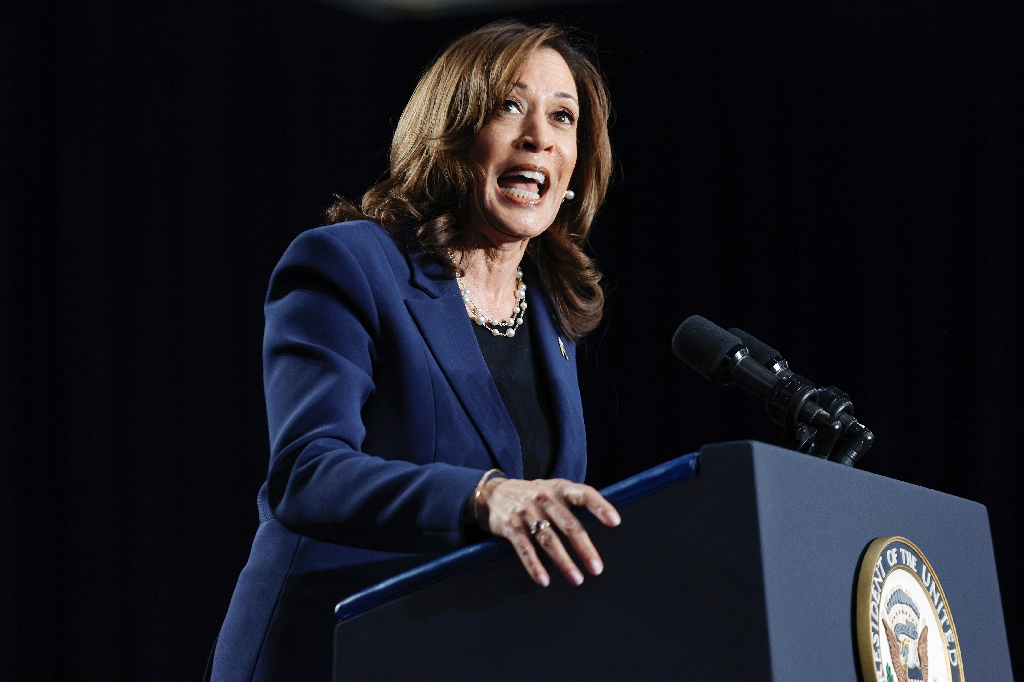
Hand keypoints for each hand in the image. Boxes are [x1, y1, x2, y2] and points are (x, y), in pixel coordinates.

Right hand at [473, 477, 620, 586]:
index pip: (584, 494)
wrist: (494, 493)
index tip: (615, 521)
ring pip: (548, 540)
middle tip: (597, 568)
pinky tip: (544, 580)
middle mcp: (544, 497)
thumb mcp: (554, 490)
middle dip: (584, 548)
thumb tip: (608, 523)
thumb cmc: (536, 496)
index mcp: (560, 488)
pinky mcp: (511, 526)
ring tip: (577, 579)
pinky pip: (524, 548)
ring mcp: (526, 511)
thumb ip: (575, 502)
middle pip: (568, 524)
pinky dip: (534, 565)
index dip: (600, 506)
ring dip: (564, 562)